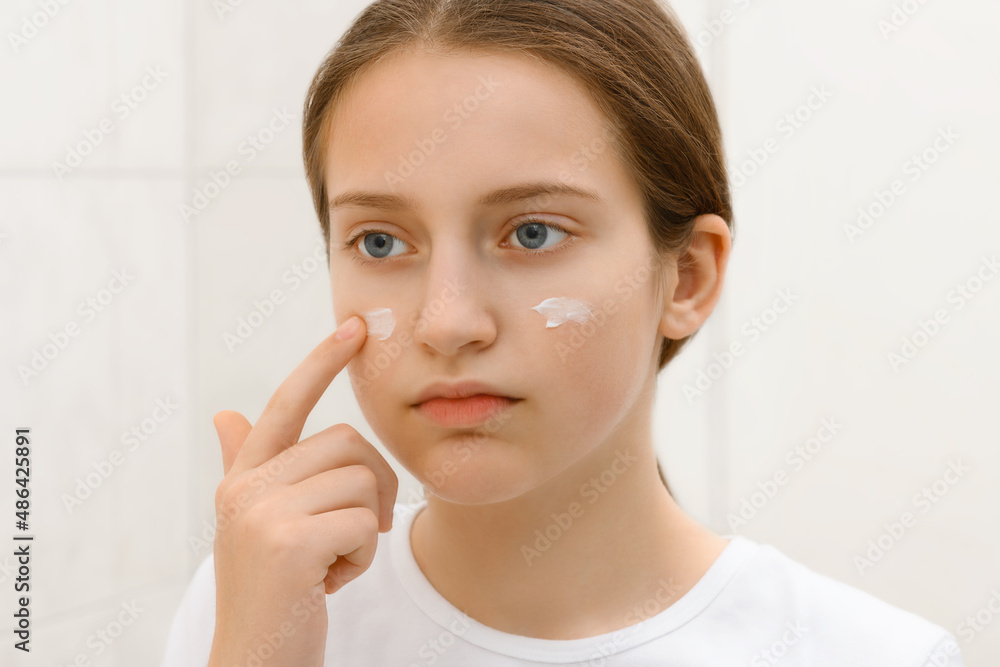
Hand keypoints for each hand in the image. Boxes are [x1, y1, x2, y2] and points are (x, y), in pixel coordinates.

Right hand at [207, 315, 397, 665]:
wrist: (257, 660)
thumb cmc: (271, 591)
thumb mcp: (256, 525)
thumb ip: (246, 466)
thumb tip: (227, 412)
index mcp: (244, 477)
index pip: (287, 403)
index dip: (321, 362)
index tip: (353, 327)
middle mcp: (247, 487)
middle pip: (349, 444)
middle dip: (373, 488)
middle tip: (358, 531)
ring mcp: (264, 513)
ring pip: (362, 483)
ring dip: (366, 529)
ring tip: (332, 562)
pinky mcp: (290, 544)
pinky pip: (365, 524)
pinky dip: (363, 558)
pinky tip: (331, 582)